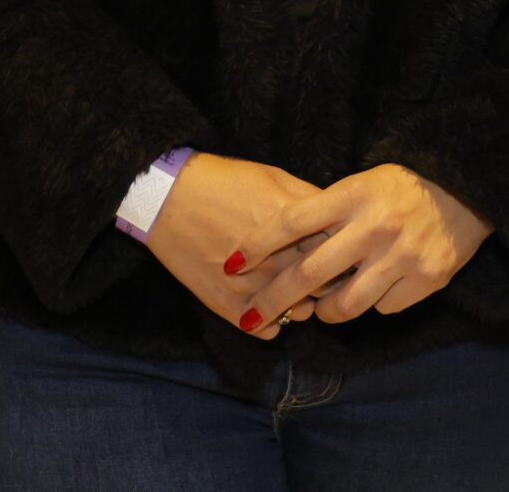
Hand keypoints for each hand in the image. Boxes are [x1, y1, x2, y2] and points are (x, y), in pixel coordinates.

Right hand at [143, 153, 339, 337]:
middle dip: (327, 281)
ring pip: (299, 313)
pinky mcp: (229, 308)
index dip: (342, 255)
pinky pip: (269, 331)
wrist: (167, 198)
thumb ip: (311, 200)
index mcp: (296, 229)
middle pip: (323, 286)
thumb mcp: (275, 177)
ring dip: (300, 303)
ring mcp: (255, 289)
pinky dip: (272, 321)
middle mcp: (280, 262)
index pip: (340, 254)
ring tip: (290, 288)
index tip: (340, 253)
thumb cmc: (223, 182)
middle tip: (321, 274)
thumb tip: (337, 220)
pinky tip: (266, 302)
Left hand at [227, 163, 495, 329]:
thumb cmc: (401, 187)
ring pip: (345, 304)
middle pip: (311, 272)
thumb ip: (328, 213)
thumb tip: (286, 250)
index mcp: (353, 195)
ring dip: (325, 312)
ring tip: (320, 311)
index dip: (258, 244)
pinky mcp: (426, 279)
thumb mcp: (361, 184)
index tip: (231, 263)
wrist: (468, 187)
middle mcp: (374, 226)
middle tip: (252, 315)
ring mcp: (401, 256)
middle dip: (274, 298)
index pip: (293, 221)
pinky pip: (383, 308)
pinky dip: (372, 304)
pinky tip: (374, 290)